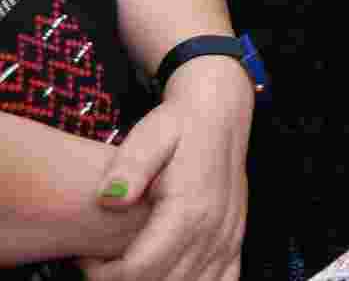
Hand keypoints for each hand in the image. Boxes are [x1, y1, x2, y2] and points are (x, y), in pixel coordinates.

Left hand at [84, 56, 252, 280]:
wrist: (221, 112)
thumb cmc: (179, 124)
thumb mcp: (149, 135)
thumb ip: (129, 166)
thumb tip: (109, 198)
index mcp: (190, 208)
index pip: (140, 269)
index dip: (103, 275)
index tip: (86, 257)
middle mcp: (214, 229)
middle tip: (101, 262)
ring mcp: (228, 237)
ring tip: (128, 265)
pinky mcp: (235, 240)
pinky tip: (169, 275)